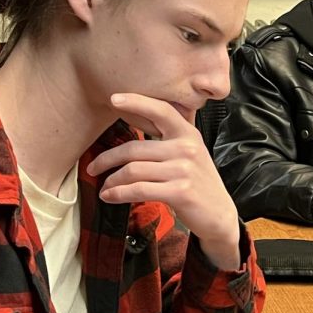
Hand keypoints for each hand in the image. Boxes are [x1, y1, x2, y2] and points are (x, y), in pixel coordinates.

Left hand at [86, 93, 241, 269]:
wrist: (219, 215)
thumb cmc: (198, 183)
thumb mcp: (190, 154)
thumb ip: (169, 139)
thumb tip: (135, 121)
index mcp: (188, 134)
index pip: (161, 110)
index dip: (136, 102)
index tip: (114, 98)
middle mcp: (186, 148)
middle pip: (134, 149)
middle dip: (107, 159)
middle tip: (93, 168)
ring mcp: (184, 170)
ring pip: (133, 171)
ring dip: (111, 181)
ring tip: (104, 188)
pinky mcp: (180, 192)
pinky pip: (139, 190)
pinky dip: (119, 194)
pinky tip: (110, 197)